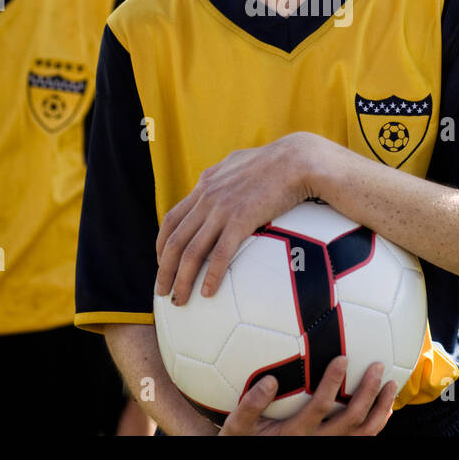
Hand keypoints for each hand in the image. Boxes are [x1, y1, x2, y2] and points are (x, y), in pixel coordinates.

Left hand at [156, 132, 334, 304]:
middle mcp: (207, 197)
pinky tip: (208, 293)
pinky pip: (221, 254)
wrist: (298, 158)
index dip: (162, 245)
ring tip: (178, 301)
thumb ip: (226, 176)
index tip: (163, 263)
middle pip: (174, 240)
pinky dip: (211, 276)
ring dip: (181, 279)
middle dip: (164, 269)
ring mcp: (222, 208)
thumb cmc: (277, 161)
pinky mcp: (241, 218)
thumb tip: (225, 183)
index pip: (172, 219)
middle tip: (161, 291)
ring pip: (191, 251)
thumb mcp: (240, 164)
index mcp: (206, 185)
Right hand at [218, 357, 395, 435]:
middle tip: (378, 366)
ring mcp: (329, 449)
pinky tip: (386, 408)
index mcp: (295, 434)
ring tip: (392, 385)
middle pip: (351, 421)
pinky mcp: (335, 450)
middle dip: (368, 392)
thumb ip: (251, 405)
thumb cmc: (244, 439)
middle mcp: (316, 444)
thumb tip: (270, 381)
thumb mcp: (238, 426)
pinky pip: (362, 442)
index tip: (343, 358)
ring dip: (381, 409)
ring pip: (363, 435)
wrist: (252, 455)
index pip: (320, 407)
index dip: (333, 383)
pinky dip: (377, 425)